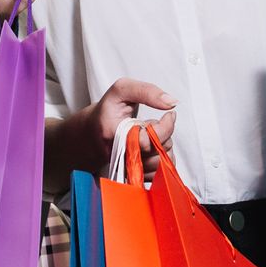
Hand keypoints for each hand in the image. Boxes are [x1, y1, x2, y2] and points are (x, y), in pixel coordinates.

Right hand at [47, 78, 176, 190]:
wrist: (93, 132)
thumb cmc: (108, 110)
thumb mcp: (121, 90)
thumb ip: (147, 91)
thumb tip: (172, 102)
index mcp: (116, 135)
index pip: (150, 140)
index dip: (165, 126)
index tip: (168, 114)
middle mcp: (122, 157)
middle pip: (160, 149)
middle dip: (163, 133)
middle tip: (149, 124)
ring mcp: (129, 169)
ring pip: (164, 162)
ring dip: (163, 146)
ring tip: (149, 136)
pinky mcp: (136, 177)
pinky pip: (162, 173)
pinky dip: (162, 159)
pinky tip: (151, 148)